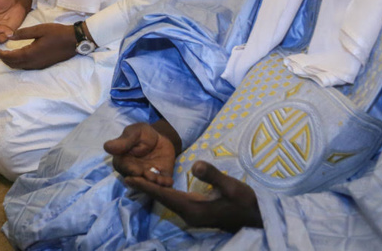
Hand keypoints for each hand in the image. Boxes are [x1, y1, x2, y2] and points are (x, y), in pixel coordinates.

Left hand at [0, 22, 76, 69]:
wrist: (73, 41)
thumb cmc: (57, 33)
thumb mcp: (39, 29)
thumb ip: (23, 33)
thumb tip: (9, 36)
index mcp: (31, 53)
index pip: (11, 57)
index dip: (1, 54)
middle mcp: (33, 63)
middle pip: (14, 65)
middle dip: (4, 59)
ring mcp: (39, 66)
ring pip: (20, 67)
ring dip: (11, 62)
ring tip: (5, 55)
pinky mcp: (43, 65)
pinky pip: (26, 67)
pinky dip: (18, 64)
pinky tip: (18, 57)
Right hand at [105, 122, 176, 186]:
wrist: (161, 137)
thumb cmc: (143, 134)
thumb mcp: (134, 133)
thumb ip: (123, 142)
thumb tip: (107, 147)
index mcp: (123, 161)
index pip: (124, 167)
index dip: (130, 170)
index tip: (137, 171)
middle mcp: (133, 172)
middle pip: (136, 180)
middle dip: (143, 181)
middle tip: (150, 177)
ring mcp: (147, 176)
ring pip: (149, 184)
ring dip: (154, 184)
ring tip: (160, 181)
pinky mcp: (160, 178)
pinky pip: (162, 184)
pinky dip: (165, 184)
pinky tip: (169, 182)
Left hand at [124, 161, 261, 231]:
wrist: (257, 218)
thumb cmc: (245, 201)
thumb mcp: (231, 186)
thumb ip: (212, 175)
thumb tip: (194, 164)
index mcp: (193, 209)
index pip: (164, 196)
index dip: (146, 186)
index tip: (128, 179)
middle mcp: (189, 215)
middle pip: (162, 200)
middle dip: (144, 188)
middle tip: (124, 177)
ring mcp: (193, 215)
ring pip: (167, 202)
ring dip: (152, 191)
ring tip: (135, 181)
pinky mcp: (197, 213)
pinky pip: (175, 202)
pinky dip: (163, 194)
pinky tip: (158, 188)